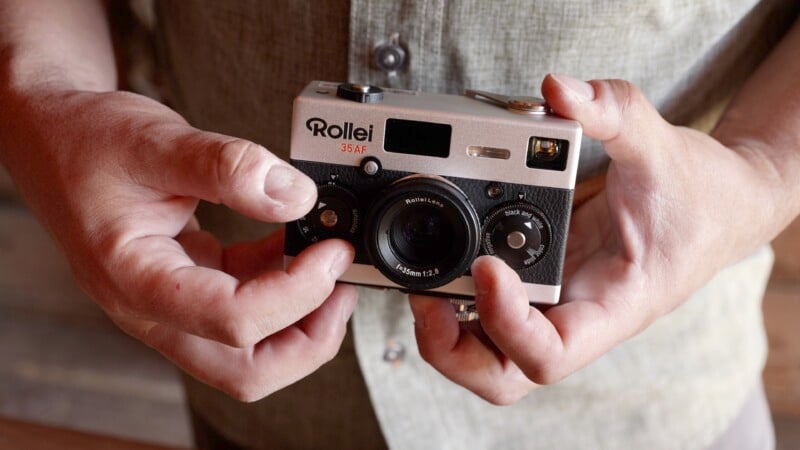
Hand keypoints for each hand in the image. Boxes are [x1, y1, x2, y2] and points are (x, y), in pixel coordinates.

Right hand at [0, 89, 356, 400]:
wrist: (56, 137)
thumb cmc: (86, 142)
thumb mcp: (154, 140)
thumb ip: (227, 166)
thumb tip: (295, 196)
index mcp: (136, 280)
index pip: (231, 320)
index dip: (296, 292)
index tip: (331, 251)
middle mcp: (153, 306)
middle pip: (243, 369)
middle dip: (306, 341)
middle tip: (340, 291)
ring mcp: (172, 301)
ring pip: (246, 350)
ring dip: (299, 320)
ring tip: (328, 268)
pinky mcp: (189, 284)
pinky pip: (244, 308)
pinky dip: (280, 287)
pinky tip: (295, 248)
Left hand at [408, 74, 779, 403]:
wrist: (719, 207)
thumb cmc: (700, 197)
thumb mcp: (662, 149)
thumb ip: (615, 112)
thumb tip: (559, 89)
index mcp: (611, 307)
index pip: (548, 354)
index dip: (506, 323)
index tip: (487, 266)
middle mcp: (576, 317)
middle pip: (503, 374)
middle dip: (453, 350)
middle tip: (426, 296)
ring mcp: (555, 305)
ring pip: (488, 352)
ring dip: (446, 331)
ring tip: (422, 281)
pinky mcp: (542, 284)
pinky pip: (488, 312)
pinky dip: (458, 298)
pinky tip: (445, 260)